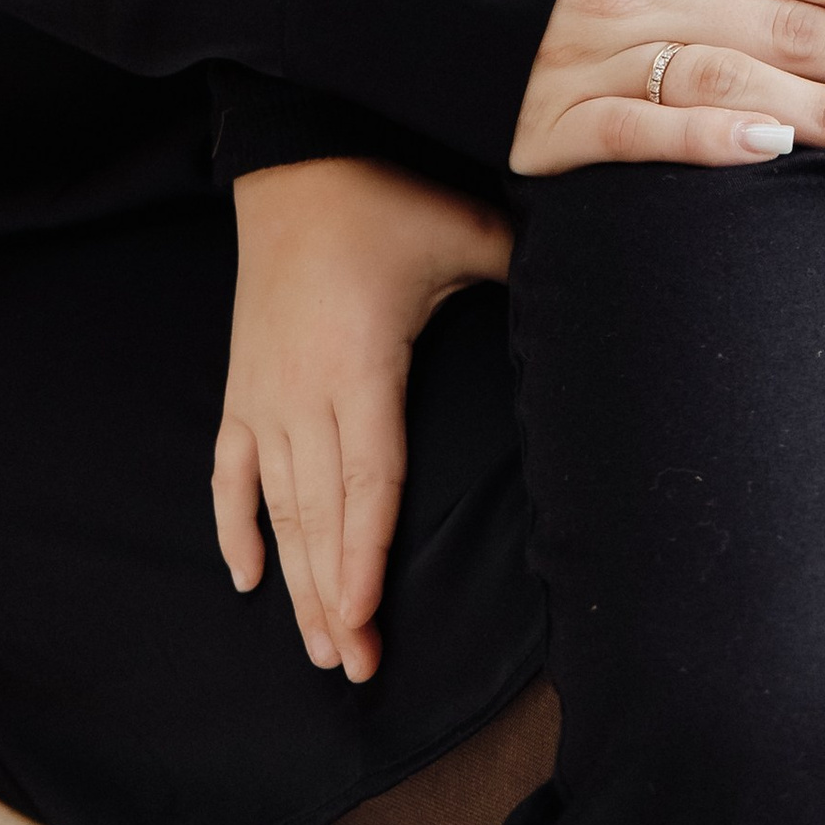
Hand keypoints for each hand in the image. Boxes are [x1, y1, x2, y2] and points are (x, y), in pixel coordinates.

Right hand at [211, 157, 509, 678]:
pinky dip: (234, 527)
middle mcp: (302, 391)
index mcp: (359, 364)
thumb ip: (523, 267)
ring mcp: (263, 393)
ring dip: (295, 580)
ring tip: (317, 647)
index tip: (364, 619)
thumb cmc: (385, 194)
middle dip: (335, 597)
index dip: (363, 555)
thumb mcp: (463, 227)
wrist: (294, 156)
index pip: (364, 481)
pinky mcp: (240, 385)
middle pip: (318, 516)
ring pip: (277, 508)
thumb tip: (596, 282)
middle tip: (352, 668)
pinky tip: (246, 579)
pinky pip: (229, 471)